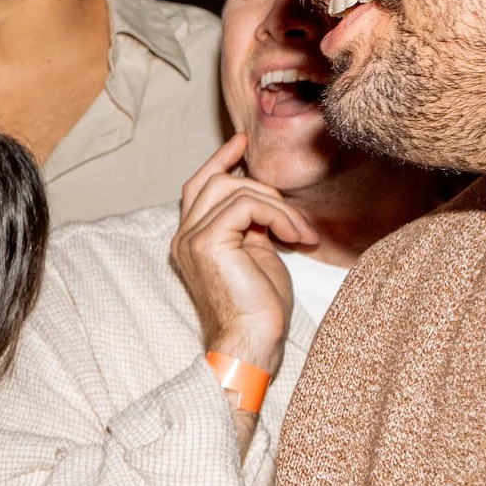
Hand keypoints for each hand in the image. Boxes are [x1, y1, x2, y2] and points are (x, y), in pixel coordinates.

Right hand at [168, 134, 315, 378]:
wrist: (252, 342)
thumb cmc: (259, 309)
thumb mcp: (256, 254)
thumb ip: (251, 224)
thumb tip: (262, 197)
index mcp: (192, 240)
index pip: (198, 186)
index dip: (219, 160)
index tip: (242, 143)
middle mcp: (184, 236)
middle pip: (214, 181)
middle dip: (260, 186)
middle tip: (293, 217)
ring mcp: (192, 238)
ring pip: (234, 189)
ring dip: (278, 207)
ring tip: (302, 234)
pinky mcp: (208, 241)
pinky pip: (247, 205)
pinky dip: (278, 216)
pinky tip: (297, 238)